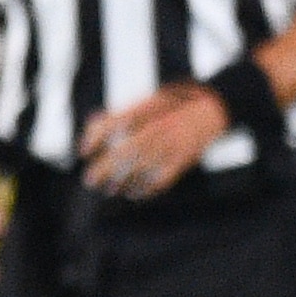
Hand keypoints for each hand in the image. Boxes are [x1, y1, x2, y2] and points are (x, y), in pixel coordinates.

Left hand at [78, 85, 227, 200]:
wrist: (212, 108)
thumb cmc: (172, 107)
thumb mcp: (146, 102)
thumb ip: (119, 113)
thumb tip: (91, 125)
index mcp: (147, 111)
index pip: (115, 122)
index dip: (95, 138)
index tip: (83, 152)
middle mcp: (158, 127)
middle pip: (127, 150)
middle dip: (105, 168)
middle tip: (91, 180)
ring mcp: (171, 143)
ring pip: (143, 167)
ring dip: (123, 182)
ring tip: (110, 190)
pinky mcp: (183, 158)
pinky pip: (163, 178)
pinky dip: (147, 189)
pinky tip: (135, 194)